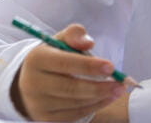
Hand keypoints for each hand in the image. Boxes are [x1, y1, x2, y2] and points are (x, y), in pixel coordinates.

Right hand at [10, 23, 126, 121]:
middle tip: (120, 83)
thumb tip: (89, 43)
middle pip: (70, 87)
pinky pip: (75, 114)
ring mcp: (39, 104)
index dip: (89, 66)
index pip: (64, 63)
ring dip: (100, 97)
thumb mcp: (59, 41)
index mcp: (36, 59)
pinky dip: (94, 106)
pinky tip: (107, 98)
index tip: (111, 67)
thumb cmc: (51, 57)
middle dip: (99, 86)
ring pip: (75, 103)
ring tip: (118, 90)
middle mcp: (33, 83)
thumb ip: (74, 35)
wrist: (30, 83)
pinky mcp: (46, 119)